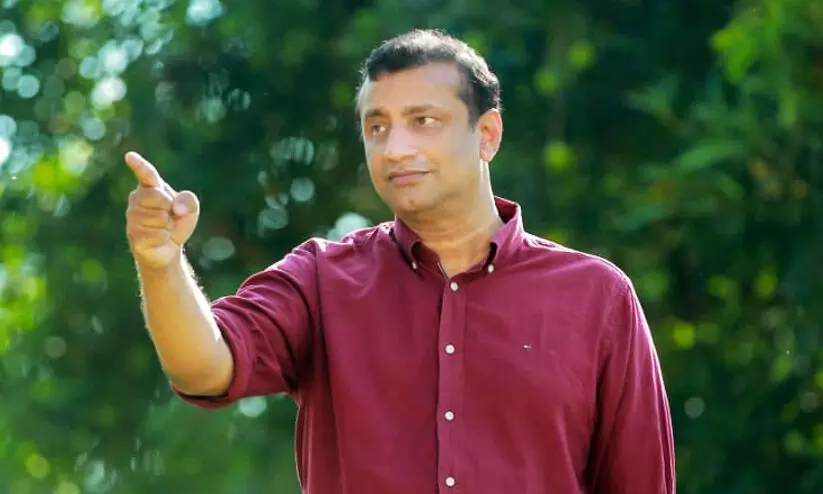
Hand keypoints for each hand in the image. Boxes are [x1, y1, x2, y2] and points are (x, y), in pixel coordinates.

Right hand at [124, 152, 199, 269]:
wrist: (167, 248)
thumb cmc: (176, 222)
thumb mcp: (190, 209)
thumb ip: (188, 200)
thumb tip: (175, 208)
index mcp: (150, 187)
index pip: (146, 174)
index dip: (139, 165)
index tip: (130, 156)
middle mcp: (136, 199)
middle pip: (158, 197)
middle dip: (169, 208)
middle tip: (168, 216)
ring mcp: (132, 217)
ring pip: (159, 218)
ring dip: (168, 226)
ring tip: (163, 228)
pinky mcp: (133, 235)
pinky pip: (157, 234)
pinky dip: (164, 238)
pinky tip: (158, 239)